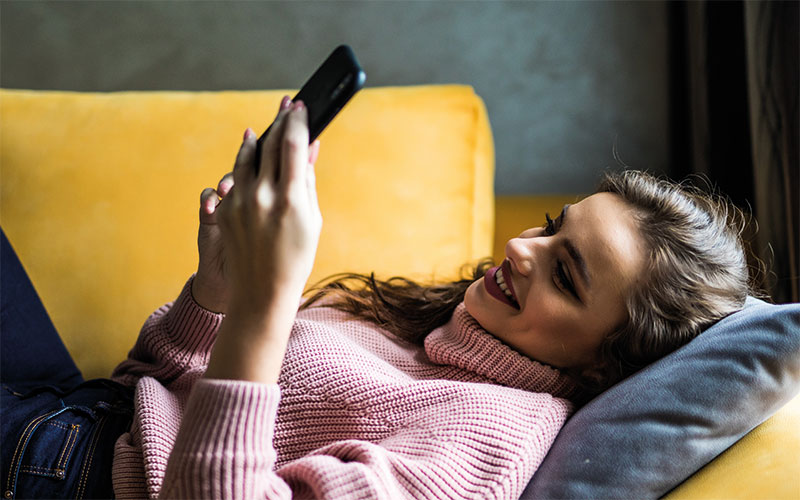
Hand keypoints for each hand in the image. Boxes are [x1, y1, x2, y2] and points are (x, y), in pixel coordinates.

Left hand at [192, 98, 320, 314]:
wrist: (262, 291)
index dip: (297, 121)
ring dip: (258, 138)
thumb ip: (308, 181)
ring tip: (266, 126)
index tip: (302, 106)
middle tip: (288, 104)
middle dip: (281, 120)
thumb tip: (310, 148)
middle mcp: (263, 197)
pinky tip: (250, 152)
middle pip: (271, 144)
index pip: (293, 145)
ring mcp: (240, 203)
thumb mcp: (312, 220)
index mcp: (291, 200)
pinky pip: (236, 177)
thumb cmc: (296, 258)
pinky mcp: (225, 211)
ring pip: (247, 156)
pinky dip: (244, 162)